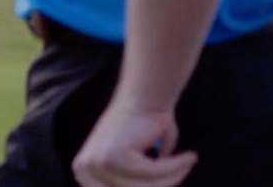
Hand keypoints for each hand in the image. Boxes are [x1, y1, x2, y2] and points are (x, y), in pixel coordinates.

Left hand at [73, 99, 196, 186]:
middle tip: (185, 171)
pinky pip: (154, 173)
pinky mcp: (116, 158)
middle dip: (164, 185)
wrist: (143, 95)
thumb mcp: (130, 165)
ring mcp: (98, 164)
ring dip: (173, 177)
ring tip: (188, 162)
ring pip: (146, 186)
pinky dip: (176, 167)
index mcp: (83, 172)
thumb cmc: (142, 126)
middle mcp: (84, 169)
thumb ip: (131, 183)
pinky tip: (189, 157)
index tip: (167, 183)